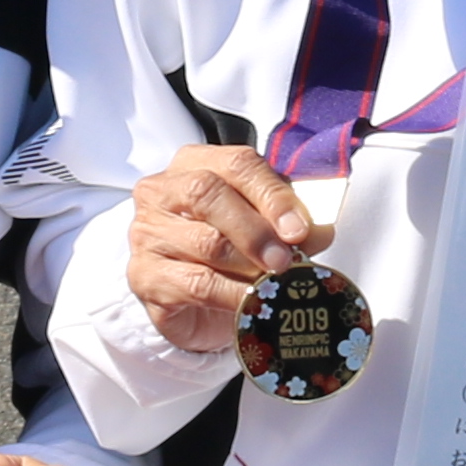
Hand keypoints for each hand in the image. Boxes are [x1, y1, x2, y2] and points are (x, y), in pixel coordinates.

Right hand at [122, 148, 321, 363]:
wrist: (189, 302)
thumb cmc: (224, 250)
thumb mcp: (259, 225)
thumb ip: (286, 223)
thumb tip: (320, 231)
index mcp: (194, 164)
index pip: (236, 164)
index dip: (272, 194)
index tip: (300, 227)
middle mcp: (163, 192)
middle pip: (208, 194)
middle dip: (256, 229)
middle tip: (285, 258)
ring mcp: (148, 234)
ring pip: (206, 243)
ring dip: (249, 266)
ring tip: (273, 280)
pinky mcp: (145, 276)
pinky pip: (197, 283)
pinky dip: (233, 294)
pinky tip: (251, 301)